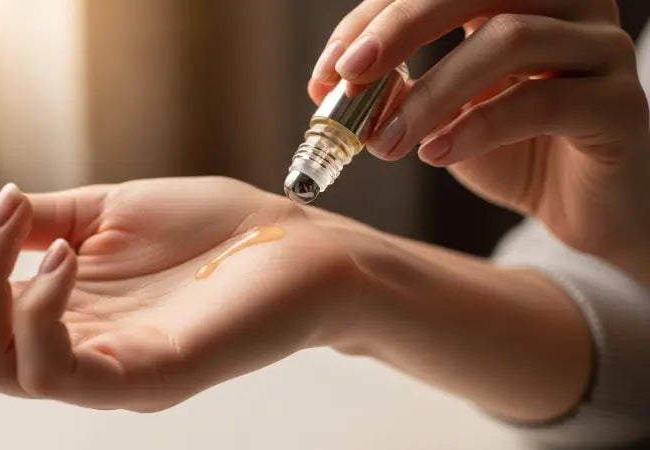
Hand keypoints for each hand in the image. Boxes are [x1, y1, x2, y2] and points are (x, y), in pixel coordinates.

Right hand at [0, 165, 355, 410]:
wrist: (296, 243)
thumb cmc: (209, 227)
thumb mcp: (101, 211)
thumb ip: (26, 222)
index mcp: (50, 313)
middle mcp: (65, 352)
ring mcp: (103, 373)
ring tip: (11, 215)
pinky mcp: (146, 380)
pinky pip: (55, 373)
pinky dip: (36, 308)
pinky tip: (61, 255)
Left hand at [309, 0, 649, 281]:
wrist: (582, 208)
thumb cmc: (511, 151)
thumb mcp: (442, 115)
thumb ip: (397, 90)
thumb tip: (327, 81)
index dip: (376, 17)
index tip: (331, 69)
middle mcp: (567, 4)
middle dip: (400, 28)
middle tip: (350, 76)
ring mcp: (599, 48)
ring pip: (508, 40)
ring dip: (431, 93)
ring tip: (385, 142)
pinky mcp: (620, 103)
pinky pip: (541, 100)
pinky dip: (478, 127)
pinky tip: (436, 154)